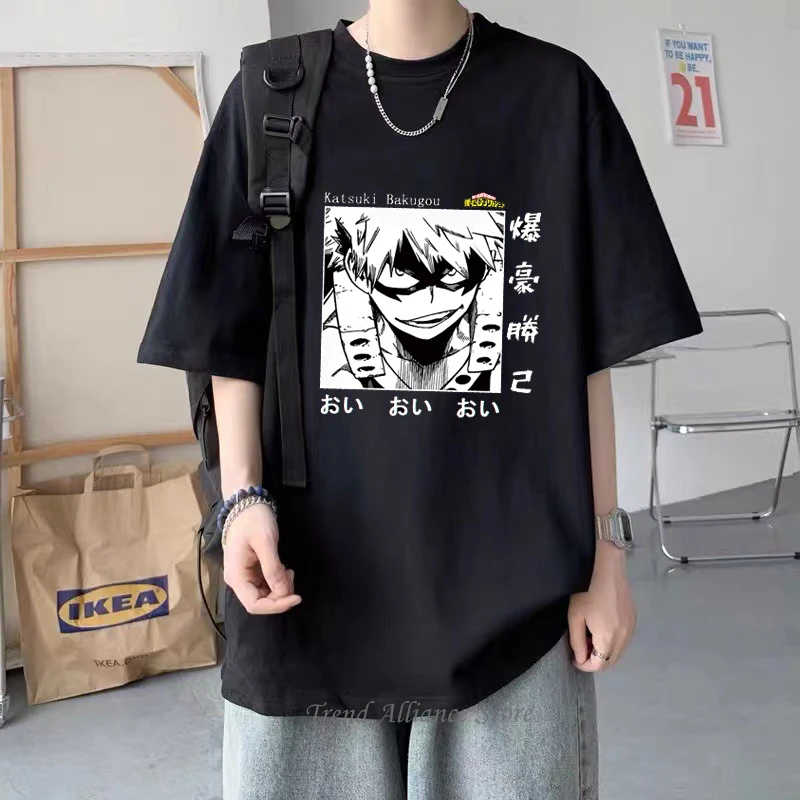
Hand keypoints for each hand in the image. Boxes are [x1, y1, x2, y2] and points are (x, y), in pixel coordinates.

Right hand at [222, 503, 301, 614]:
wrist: (246, 503)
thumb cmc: (254, 520)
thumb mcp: (265, 542)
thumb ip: (273, 569)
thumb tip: (284, 593)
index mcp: (236, 576)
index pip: (255, 605)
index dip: (276, 606)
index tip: (296, 597)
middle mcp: (237, 580)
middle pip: (260, 601)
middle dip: (280, 595)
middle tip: (291, 575)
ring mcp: (244, 575)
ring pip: (264, 594)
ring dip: (280, 587)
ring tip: (288, 570)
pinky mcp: (251, 570)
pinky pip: (265, 583)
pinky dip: (277, 580)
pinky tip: (283, 569)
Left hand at [568, 542, 635, 671]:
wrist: (606, 569)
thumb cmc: (586, 592)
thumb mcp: (575, 617)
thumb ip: (577, 642)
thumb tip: (581, 659)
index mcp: (608, 639)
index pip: (598, 665)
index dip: (584, 666)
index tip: (574, 659)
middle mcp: (623, 638)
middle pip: (611, 662)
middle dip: (595, 661)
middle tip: (581, 650)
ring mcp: (631, 629)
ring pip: (619, 652)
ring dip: (605, 653)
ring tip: (591, 640)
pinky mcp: (634, 620)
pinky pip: (624, 641)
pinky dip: (614, 643)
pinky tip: (603, 630)